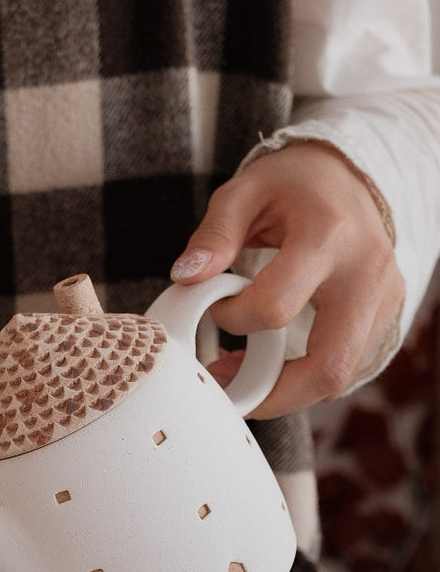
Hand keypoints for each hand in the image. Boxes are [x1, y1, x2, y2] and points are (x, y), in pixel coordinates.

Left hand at [169, 142, 403, 416]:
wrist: (348, 177)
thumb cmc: (292, 184)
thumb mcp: (245, 191)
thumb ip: (214, 234)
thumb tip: (185, 277)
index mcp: (327, 236)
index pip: (275, 307)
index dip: (233, 319)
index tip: (216, 307)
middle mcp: (366, 273)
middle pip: (329, 367)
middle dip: (273, 395)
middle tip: (230, 392)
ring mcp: (384, 298)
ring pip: (341, 376)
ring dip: (288, 391)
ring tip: (246, 374)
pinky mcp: (385, 315)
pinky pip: (346, 364)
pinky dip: (305, 377)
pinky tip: (272, 361)